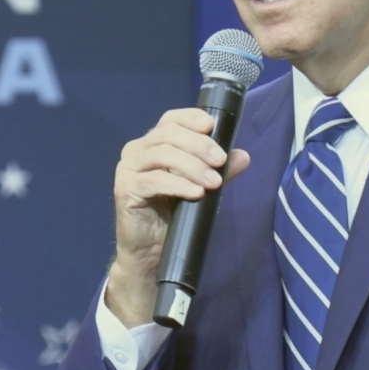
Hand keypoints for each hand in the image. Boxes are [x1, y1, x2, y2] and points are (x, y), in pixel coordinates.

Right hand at [104, 108, 250, 326]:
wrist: (150, 251)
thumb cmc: (173, 215)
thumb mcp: (200, 187)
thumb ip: (218, 171)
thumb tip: (243, 156)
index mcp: (153, 143)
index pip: (170, 120)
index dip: (190, 118)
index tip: (212, 126)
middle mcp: (136, 150)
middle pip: (168, 134)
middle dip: (198, 145)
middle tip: (221, 161)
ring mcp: (128, 169)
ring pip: (162, 155)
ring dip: (192, 166)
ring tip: (213, 182)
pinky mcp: (125, 189)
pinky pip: (154, 181)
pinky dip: (178, 184)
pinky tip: (196, 193)